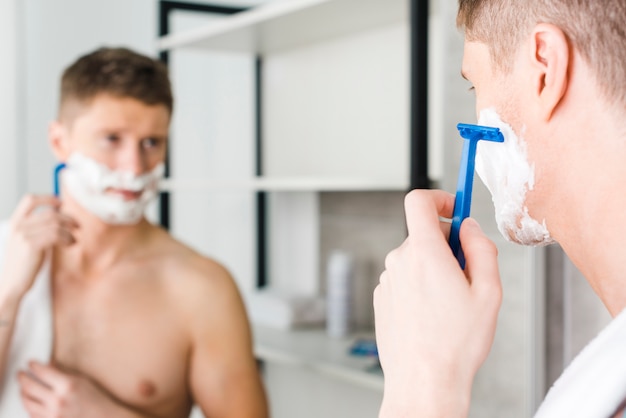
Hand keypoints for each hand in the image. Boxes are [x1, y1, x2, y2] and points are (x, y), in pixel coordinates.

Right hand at [0, 195, 77, 302]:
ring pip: (55, 225)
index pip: (30, 199)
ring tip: (74, 240)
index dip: (48, 198)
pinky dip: (67, 239)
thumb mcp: (27, 240)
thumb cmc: (24, 263)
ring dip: (70, 232)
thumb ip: (39, 227)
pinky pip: (56, 235)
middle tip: (78, 226)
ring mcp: (24, 235)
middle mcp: (19, 226)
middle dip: (68, 219)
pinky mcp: (31, 245)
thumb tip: (61, 217)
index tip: (61, 203)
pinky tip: (70, 244)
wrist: (12, 283)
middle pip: (50, 213)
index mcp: (16, 222)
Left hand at [18, 361, 117, 417]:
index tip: (30, 363)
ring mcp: (53, 415)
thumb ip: (63, 372)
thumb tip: (48, 364)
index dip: (34, 366)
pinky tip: (30, 400)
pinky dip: (29, 405)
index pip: (43, 372)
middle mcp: (58, 400)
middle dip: (22, 378)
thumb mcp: (81, 380)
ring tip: (23, 387)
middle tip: (20, 373)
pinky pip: (32, 414)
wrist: (103, 417)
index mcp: (68, 385)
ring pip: (27, 402)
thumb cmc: (96, 398)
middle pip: (30, 387)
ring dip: (22, 392)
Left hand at [374, 190, 501, 416]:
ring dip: (433, 270)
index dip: (438, 198)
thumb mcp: (488, 291)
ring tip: (449, 304)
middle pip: (423, 234)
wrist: (424, 381)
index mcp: (425, 253)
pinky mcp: (381, 298)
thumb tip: (469, 227)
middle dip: (447, 246)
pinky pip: (404, 279)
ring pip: (414, 259)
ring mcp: (387, 281)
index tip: (453, 208)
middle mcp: (399, 262)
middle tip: (466, 276)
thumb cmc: (456, 344)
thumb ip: (481, 248)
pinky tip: (432, 315)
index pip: (419, 201)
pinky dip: (419, 286)